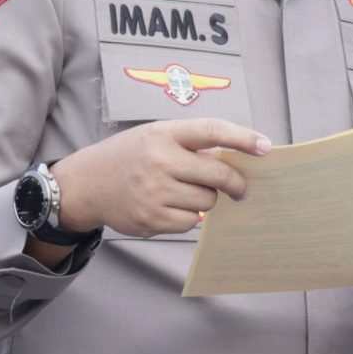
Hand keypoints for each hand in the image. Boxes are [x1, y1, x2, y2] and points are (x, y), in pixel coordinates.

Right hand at [52, 119, 271, 238]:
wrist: (86, 184)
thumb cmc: (129, 156)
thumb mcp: (154, 136)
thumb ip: (190, 144)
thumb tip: (235, 160)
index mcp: (163, 134)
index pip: (211, 131)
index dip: (242, 139)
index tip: (266, 147)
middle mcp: (160, 160)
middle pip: (217, 174)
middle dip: (235, 183)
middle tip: (240, 188)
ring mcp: (155, 192)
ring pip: (207, 202)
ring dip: (206, 199)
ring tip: (184, 192)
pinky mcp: (152, 218)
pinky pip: (191, 222)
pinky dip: (190, 217)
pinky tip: (171, 207)